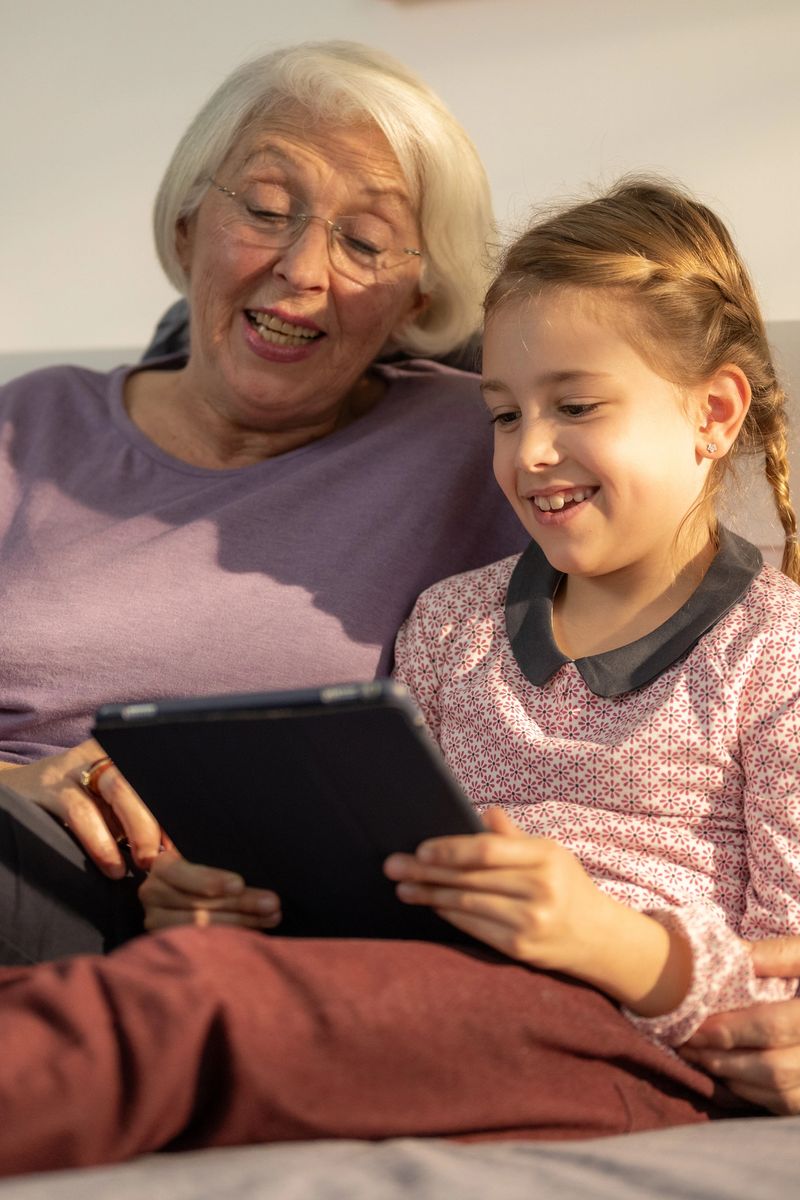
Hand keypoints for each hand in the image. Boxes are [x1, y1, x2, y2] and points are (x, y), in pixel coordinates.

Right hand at [2, 739, 161, 877]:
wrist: (18, 791)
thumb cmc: (76, 802)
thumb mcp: (109, 804)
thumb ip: (138, 817)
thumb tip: (175, 849)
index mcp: (126, 753)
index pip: (160, 776)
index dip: (177, 808)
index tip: (190, 839)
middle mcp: (105, 752)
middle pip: (144, 778)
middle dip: (160, 820)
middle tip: (167, 856)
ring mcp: (76, 765)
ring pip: (118, 788)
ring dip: (138, 828)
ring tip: (144, 862)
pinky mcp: (51, 786)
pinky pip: (82, 810)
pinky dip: (101, 841)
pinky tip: (112, 865)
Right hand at [140, 848, 282, 931]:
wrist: (181, 888)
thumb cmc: (203, 869)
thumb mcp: (205, 855)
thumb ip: (216, 858)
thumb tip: (246, 879)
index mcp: (162, 866)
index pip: (184, 874)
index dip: (212, 880)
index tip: (239, 885)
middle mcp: (152, 894)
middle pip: (199, 904)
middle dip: (240, 904)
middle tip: (273, 904)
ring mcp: (156, 921)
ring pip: (202, 926)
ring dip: (242, 922)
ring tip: (272, 917)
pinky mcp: (167, 941)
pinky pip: (200, 943)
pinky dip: (230, 938)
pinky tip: (253, 935)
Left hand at [384, 807, 608, 973]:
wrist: (596, 936)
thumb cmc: (565, 885)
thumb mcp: (549, 852)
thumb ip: (513, 835)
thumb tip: (485, 812)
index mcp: (544, 857)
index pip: (486, 850)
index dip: (449, 849)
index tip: (420, 848)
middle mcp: (539, 890)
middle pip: (469, 878)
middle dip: (426, 872)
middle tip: (394, 866)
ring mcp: (529, 921)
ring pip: (466, 903)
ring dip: (429, 895)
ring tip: (403, 888)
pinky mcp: (519, 948)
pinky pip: (473, 926)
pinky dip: (448, 914)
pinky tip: (431, 904)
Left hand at [680, 936, 799, 1113]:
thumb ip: (773, 955)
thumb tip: (729, 956)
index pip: (773, 1027)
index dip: (730, 1030)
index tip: (695, 1025)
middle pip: (774, 1067)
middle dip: (724, 1058)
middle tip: (687, 1044)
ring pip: (780, 1092)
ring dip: (733, 1078)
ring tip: (699, 1058)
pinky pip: (787, 1106)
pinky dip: (753, 1094)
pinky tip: (729, 1075)